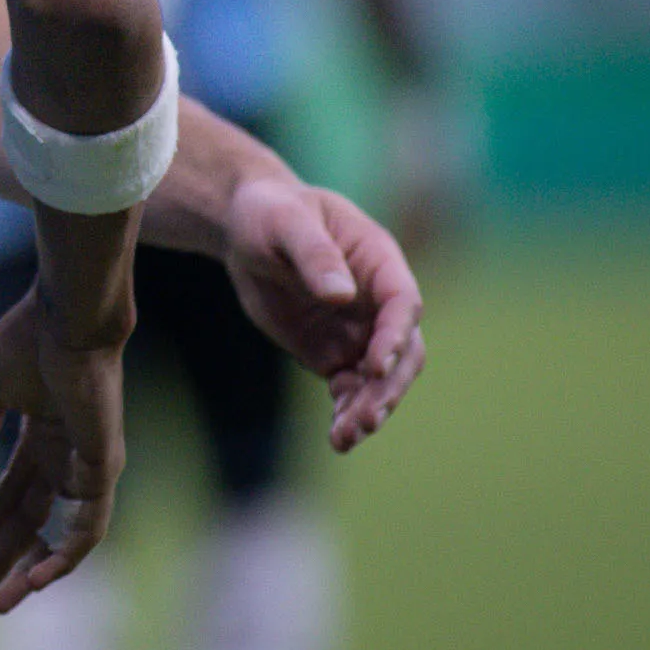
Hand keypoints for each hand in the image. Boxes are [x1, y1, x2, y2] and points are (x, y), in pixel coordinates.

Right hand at [0, 286, 126, 613]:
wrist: (64, 319)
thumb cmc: (28, 340)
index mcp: (43, 437)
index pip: (14, 495)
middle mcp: (68, 457)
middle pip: (33, 522)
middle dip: (3, 560)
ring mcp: (88, 465)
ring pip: (62, 535)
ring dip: (31, 570)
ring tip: (2, 599)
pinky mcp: (102, 467)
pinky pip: (88, 527)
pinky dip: (65, 555)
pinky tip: (37, 577)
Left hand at [221, 176, 426, 450]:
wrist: (246, 229)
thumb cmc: (271, 212)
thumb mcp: (286, 222)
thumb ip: (314, 254)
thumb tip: (341, 294)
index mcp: (379, 262)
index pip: (402, 304)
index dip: (395, 336)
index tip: (375, 365)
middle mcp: (378, 302)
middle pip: (403, 352)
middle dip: (387, 387)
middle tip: (364, 419)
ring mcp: (360, 331)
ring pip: (380, 380)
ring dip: (369, 409)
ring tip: (344, 438)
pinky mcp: (334, 353)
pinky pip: (351, 389)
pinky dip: (347, 412)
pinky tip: (337, 436)